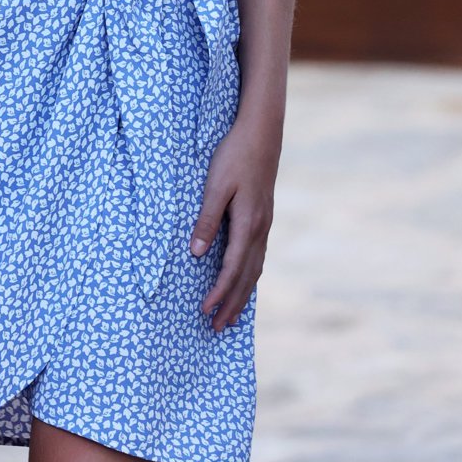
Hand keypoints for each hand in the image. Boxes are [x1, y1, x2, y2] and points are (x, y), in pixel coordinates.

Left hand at [190, 117, 279, 331]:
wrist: (261, 133)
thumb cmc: (234, 156)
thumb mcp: (215, 185)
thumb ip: (207, 219)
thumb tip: (196, 253)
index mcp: (247, 223)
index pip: (231, 268)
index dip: (219, 292)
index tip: (205, 311)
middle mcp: (260, 229)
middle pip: (246, 277)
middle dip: (231, 303)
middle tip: (217, 328)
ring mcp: (264, 224)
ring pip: (254, 269)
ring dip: (242, 294)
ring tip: (231, 317)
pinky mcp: (263, 218)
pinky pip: (258, 257)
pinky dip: (250, 277)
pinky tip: (244, 282)